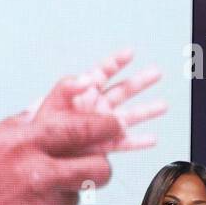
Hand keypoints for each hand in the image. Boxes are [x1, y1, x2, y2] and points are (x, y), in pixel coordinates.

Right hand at [0, 81, 129, 204]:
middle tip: (85, 167)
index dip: (105, 124)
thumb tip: (36, 119)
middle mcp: (37, 178)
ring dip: (59, 197)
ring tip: (19, 200)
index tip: (113, 124)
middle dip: (98, 166)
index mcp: (20, 146)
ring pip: (73, 201)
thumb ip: (10, 132)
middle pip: (98, 169)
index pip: (82, 128)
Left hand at [33, 48, 165, 151]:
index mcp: (85, 92)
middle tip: (157, 72)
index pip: (103, 72)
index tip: (130, 52)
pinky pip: (124, 143)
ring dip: (147, 110)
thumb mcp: (53, 102)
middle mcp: (98, 106)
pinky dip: (138, 142)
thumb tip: (86, 78)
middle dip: (140, 81)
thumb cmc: (44, 126)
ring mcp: (103, 125)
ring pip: (130, 116)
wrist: (42, 151)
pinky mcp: (104, 145)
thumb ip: (68, 87)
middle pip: (123, 90)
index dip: (116, 62)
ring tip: (163, 105)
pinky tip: (151, 139)